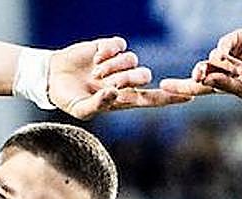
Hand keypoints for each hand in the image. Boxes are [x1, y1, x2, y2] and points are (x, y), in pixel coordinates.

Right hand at [49, 37, 194, 118]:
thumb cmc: (68, 98)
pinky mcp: (110, 47)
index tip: (190, 96)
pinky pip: (120, 45)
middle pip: (143, 75)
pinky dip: (107, 51)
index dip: (170, 98)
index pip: (153, 99)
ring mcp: (119, 63)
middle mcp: (126, 81)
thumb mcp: (80, 109)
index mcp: (124, 100)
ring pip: (132, 59)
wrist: (52, 76)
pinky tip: (95, 59)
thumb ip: (98, 104)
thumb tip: (115, 92)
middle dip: (126, 77)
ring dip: (113, 66)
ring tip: (95, 73)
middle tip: (104, 81)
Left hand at [160, 28, 241, 99]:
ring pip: (212, 58)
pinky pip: (222, 45)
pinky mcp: (237, 38)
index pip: (197, 86)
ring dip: (224, 66)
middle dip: (197, 74)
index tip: (163, 86)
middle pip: (201, 70)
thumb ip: (225, 84)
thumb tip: (203, 79)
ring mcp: (230, 52)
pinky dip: (226, 54)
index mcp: (224, 84)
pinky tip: (240, 64)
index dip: (181, 86)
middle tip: (198, 75)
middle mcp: (224, 68)